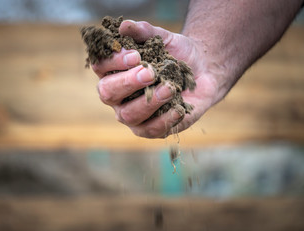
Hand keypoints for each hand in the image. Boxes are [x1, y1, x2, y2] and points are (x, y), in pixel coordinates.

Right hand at [92, 20, 226, 137]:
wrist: (202, 72)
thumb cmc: (175, 55)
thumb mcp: (163, 39)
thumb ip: (145, 32)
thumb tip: (124, 26)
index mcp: (114, 71)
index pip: (100, 67)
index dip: (113, 62)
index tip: (136, 55)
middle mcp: (118, 96)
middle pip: (108, 93)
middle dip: (127, 83)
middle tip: (149, 73)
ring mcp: (133, 115)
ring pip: (129, 115)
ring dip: (149, 101)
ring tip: (169, 88)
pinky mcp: (151, 129)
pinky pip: (151, 130)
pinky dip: (165, 120)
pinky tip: (178, 109)